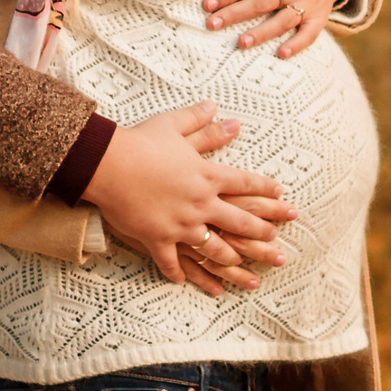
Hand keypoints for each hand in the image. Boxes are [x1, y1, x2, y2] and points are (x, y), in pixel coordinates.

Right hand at [84, 102, 296, 288]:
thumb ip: (199, 123)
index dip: (266, 190)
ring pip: (214, 248)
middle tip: (276, 241)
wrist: (108, 164)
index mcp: (207, 175)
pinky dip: (179, 273)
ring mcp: (181, 224)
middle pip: (240, 221)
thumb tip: (219, 109)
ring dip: (232, 260)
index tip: (281, 197)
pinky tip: (185, 281)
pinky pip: (172, 262)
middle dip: (261, 232)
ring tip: (246, 269)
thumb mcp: (173, 125)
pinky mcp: (158, 238)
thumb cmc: (140, 142)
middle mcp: (201, 203)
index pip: (245, 183)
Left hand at [204, 0, 346, 57]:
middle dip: (236, 14)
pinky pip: (310, 33)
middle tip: (213, 24)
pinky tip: (282, 54)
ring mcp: (309, 3)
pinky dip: (297, 44)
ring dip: (262, 32)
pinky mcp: (319, 18)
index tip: (208, 4)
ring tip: (241, 43)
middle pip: (263, 2)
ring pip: (283, 20)